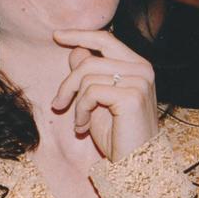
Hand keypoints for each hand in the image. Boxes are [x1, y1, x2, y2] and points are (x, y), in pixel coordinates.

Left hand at [50, 30, 158, 162]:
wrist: (134, 162)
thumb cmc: (116, 132)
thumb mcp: (97, 99)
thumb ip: (89, 74)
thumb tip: (76, 50)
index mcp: (137, 65)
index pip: (105, 39)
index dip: (79, 35)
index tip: (57, 35)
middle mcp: (142, 69)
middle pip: (89, 60)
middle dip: (68, 83)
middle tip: (57, 104)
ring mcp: (139, 81)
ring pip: (86, 77)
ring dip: (74, 102)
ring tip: (77, 122)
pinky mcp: (132, 96)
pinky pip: (91, 92)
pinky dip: (80, 111)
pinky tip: (83, 127)